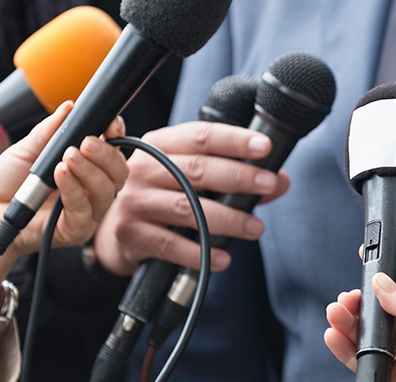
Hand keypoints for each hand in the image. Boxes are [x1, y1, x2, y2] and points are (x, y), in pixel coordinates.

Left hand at [0, 101, 127, 362]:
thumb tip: (70, 107)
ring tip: (67, 156)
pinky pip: (84, 211)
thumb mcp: (26, 150)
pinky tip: (59, 174)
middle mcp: (92, 192)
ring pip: (107, 192)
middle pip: (119, 173)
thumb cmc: (3, 186)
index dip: (116, 137)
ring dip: (90, 170)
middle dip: (106, 154)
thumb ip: (50, 131)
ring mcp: (85, 213)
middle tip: (85, 142)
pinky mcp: (72, 232)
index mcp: (86, 171)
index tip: (109, 123)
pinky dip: (74, 190)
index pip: (114, 154)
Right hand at [93, 121, 289, 275]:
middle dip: (238, 177)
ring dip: (227, 219)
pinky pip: (171, 245)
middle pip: (197, 169)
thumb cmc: (163, 195)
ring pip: (187, 208)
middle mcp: (144, 168)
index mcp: (161, 144)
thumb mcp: (191, 177)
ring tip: (256, 228)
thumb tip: (280, 181)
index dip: (234, 140)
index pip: (201, 136)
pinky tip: (224, 259)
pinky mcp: (131, 234)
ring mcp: (135, 201)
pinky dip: (202, 253)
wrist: (114, 230)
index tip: (265, 147)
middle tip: (269, 184)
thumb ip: (236, 176)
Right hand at [324, 261, 395, 381]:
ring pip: (373, 334)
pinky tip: (335, 336)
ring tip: (336, 312)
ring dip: (351, 321)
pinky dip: (347, 348)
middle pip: (386, 310)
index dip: (392, 271)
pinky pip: (366, 359)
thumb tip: (382, 283)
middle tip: (349, 296)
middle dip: (364, 300)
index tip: (371, 260)